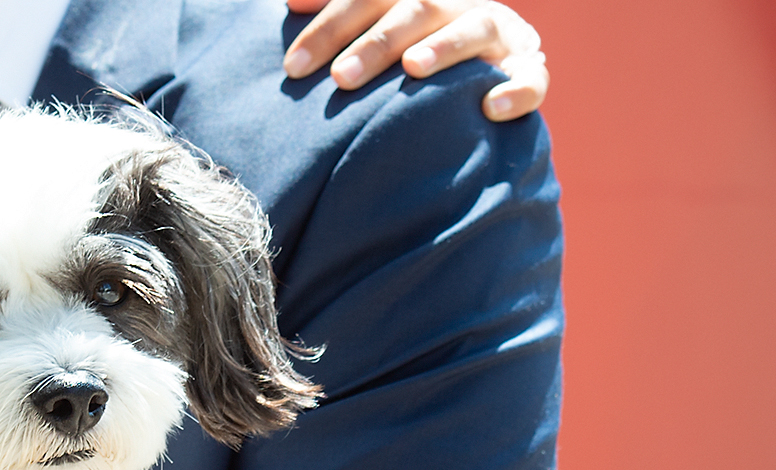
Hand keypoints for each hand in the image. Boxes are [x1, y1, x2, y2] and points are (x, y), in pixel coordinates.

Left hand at [283, 0, 547, 121]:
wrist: (476, 71)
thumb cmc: (406, 49)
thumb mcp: (374, 25)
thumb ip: (339, 14)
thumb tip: (287, 2)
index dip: (330, 26)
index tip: (292, 66)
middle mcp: (456, 5)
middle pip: (416, 9)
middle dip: (376, 43)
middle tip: (339, 78)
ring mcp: (497, 33)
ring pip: (475, 29)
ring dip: (444, 47)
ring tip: (414, 68)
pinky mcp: (527, 68)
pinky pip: (532, 77)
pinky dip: (517, 90)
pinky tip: (491, 109)